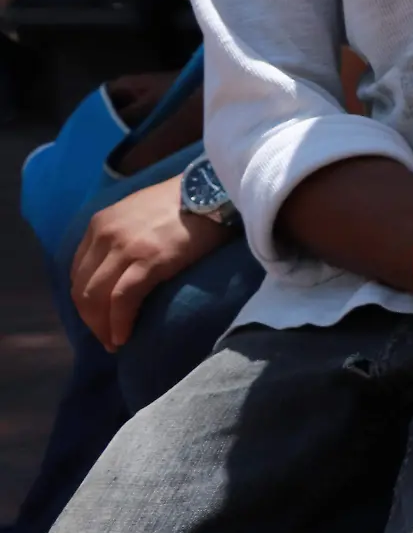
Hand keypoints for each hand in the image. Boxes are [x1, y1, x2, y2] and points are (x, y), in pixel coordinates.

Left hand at [70, 175, 234, 350]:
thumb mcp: (140, 212)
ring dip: (103, 327)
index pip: (78, 272)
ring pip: (97, 298)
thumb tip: (122, 268)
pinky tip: (125, 337)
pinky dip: (119, 323)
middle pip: (83, 288)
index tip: (99, 319)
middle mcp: (105, 235)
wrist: (213, 190)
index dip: (85, 302)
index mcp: (100, 224)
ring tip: (116, 342)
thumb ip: (123, 235)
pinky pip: (122, 300)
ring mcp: (125, 247)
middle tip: (107, 339)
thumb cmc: (185, 204)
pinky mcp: (149, 260)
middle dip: (91, 320)